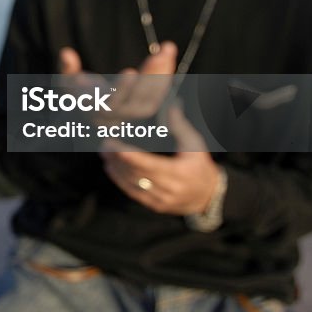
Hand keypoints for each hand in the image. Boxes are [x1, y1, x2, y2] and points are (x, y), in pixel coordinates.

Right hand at [58, 43, 176, 120]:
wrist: (92, 111)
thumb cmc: (78, 93)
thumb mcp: (68, 82)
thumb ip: (67, 69)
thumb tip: (66, 53)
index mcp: (97, 111)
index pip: (112, 103)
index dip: (122, 89)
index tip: (130, 71)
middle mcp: (118, 117)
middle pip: (138, 100)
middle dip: (150, 76)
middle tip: (159, 54)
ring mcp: (134, 114)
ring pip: (153, 96)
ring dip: (162, 72)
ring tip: (167, 49)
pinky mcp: (145, 107)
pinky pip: (159, 92)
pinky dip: (166, 73)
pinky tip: (168, 54)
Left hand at [99, 106, 219, 214]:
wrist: (207, 196)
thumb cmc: (199, 166)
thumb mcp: (196, 144)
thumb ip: (181, 125)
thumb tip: (171, 106)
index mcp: (179, 173)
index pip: (148, 164)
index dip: (128, 155)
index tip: (113, 145)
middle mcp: (169, 189)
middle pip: (136, 174)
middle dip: (117, 159)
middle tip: (104, 144)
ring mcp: (161, 200)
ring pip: (132, 184)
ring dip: (116, 169)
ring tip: (105, 154)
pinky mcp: (155, 205)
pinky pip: (133, 193)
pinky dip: (120, 180)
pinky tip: (111, 168)